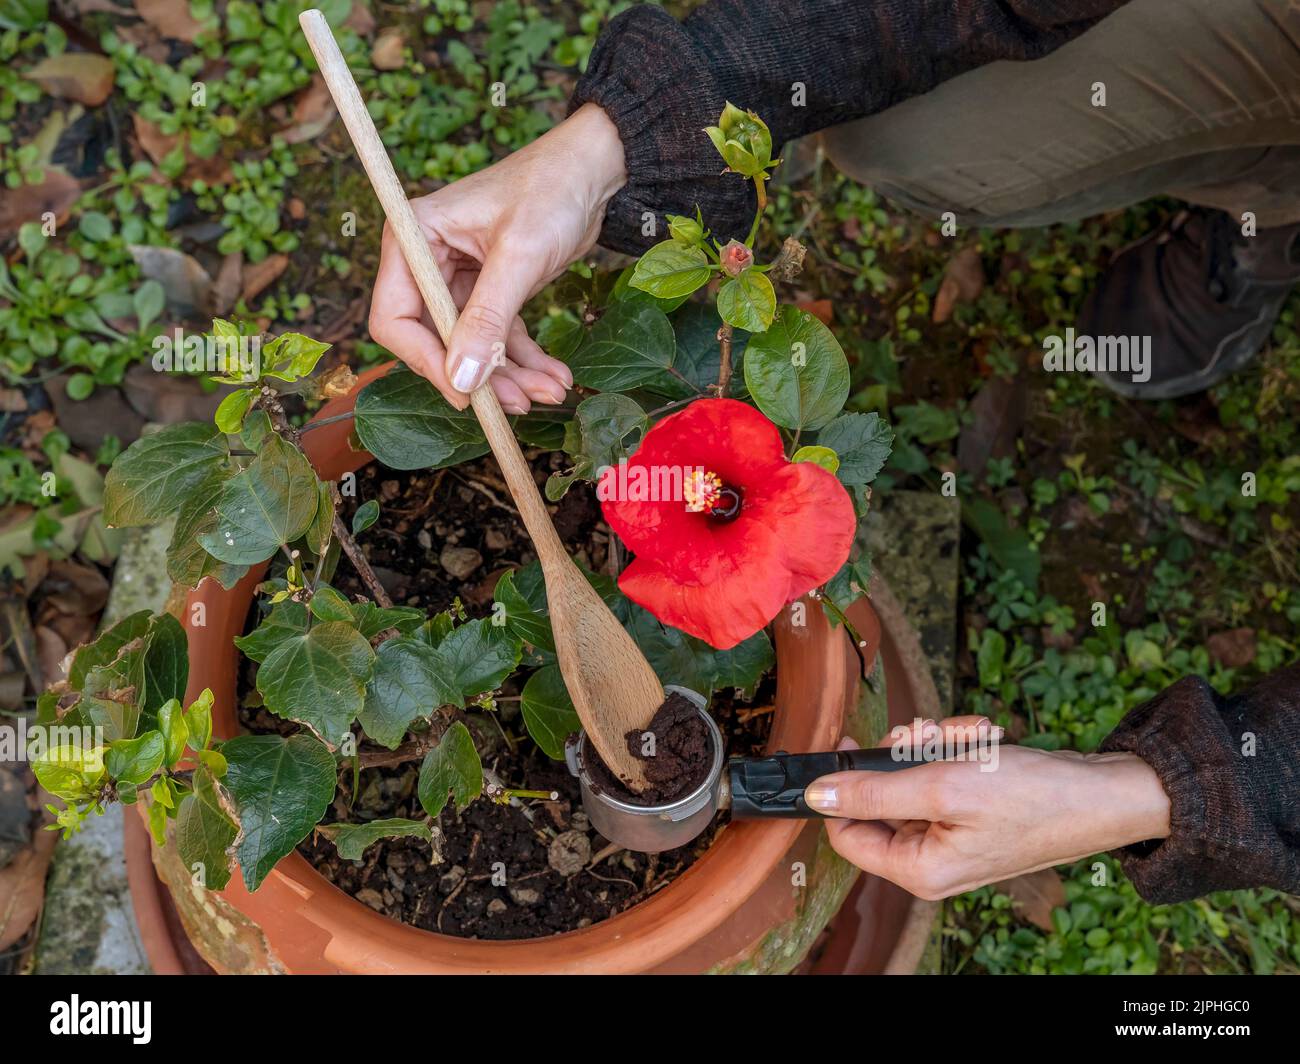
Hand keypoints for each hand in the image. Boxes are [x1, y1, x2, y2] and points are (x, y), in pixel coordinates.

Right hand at [368, 103, 627, 411]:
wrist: (593, 169)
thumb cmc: (550, 190)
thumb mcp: (519, 256)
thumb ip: (488, 319)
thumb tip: (462, 380)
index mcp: (414, 239)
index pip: (396, 318)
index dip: (426, 361)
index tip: (465, 393)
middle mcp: (428, 261)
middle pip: (437, 341)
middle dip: (479, 376)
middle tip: (519, 404)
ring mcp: (460, 278)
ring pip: (474, 347)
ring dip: (510, 376)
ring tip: (550, 392)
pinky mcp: (492, 290)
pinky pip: (500, 338)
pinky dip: (525, 360)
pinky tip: (555, 377)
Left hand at [805, 716, 1170, 899]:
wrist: (1102, 793)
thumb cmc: (1035, 798)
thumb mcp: (944, 786)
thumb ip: (874, 790)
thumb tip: (816, 796)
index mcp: (918, 869)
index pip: (844, 831)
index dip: (843, 785)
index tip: (854, 742)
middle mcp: (929, 859)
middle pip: (878, 795)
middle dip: (903, 753)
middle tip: (929, 735)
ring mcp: (949, 834)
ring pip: (909, 775)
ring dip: (933, 744)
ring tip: (966, 736)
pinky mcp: (967, 812)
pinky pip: (938, 771)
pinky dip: (954, 749)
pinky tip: (979, 739)